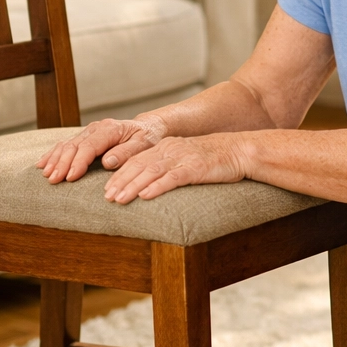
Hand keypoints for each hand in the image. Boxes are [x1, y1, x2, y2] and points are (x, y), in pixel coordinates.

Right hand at [37, 115, 167, 183]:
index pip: (89, 146)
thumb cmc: (148, 137)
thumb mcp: (144, 144)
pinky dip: (53, 154)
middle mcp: (96, 128)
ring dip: (54, 160)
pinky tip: (43, 164)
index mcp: (110, 129)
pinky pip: (66, 144)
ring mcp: (89, 131)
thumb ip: (126, 153)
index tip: (70, 177)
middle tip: (54, 180)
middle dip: (62, 163)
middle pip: (74, 146)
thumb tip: (107, 162)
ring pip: (66, 145)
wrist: (148, 127)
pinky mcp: (85, 136)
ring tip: (46, 175)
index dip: (78, 162)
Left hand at [103, 134, 248, 203]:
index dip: (119, 175)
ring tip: (119, 199)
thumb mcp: (186, 158)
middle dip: (120, 181)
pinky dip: (157, 187)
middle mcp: (171, 149)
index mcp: (166, 146)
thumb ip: (168, 167)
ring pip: (151, 171)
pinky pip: (172, 178)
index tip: (106, 190)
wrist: (240, 150)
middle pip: (139, 165)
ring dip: (132, 186)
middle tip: (106, 197)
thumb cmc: (214, 159)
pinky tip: (145, 196)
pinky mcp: (195, 168)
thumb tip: (149, 183)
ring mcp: (183, 158)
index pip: (136, 160)